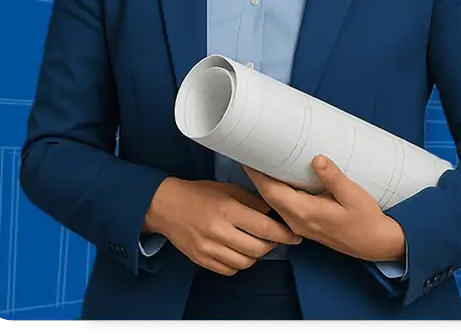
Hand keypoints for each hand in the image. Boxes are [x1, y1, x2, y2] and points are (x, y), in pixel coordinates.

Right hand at [143, 178, 302, 275]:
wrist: (166, 205)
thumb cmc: (198, 193)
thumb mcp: (227, 189)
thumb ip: (251, 201)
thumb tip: (272, 211)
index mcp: (227, 209)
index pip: (264, 227)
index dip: (283, 233)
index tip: (294, 235)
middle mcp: (219, 231)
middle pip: (258, 249)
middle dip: (272, 245)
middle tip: (275, 238)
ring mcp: (209, 248)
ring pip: (245, 263)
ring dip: (256, 255)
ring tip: (255, 243)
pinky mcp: (201, 260)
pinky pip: (229, 270)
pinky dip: (239, 264)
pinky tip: (238, 251)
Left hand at [244, 156, 405, 263]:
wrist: (374, 243)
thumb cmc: (365, 219)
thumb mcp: (353, 195)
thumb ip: (333, 178)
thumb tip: (317, 159)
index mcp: (304, 212)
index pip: (271, 191)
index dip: (257, 173)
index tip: (248, 154)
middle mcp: (297, 220)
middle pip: (267, 196)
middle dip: (257, 174)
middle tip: (251, 150)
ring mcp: (299, 224)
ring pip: (273, 202)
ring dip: (265, 182)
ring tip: (262, 160)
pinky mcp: (304, 224)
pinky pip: (282, 206)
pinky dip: (276, 191)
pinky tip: (279, 178)